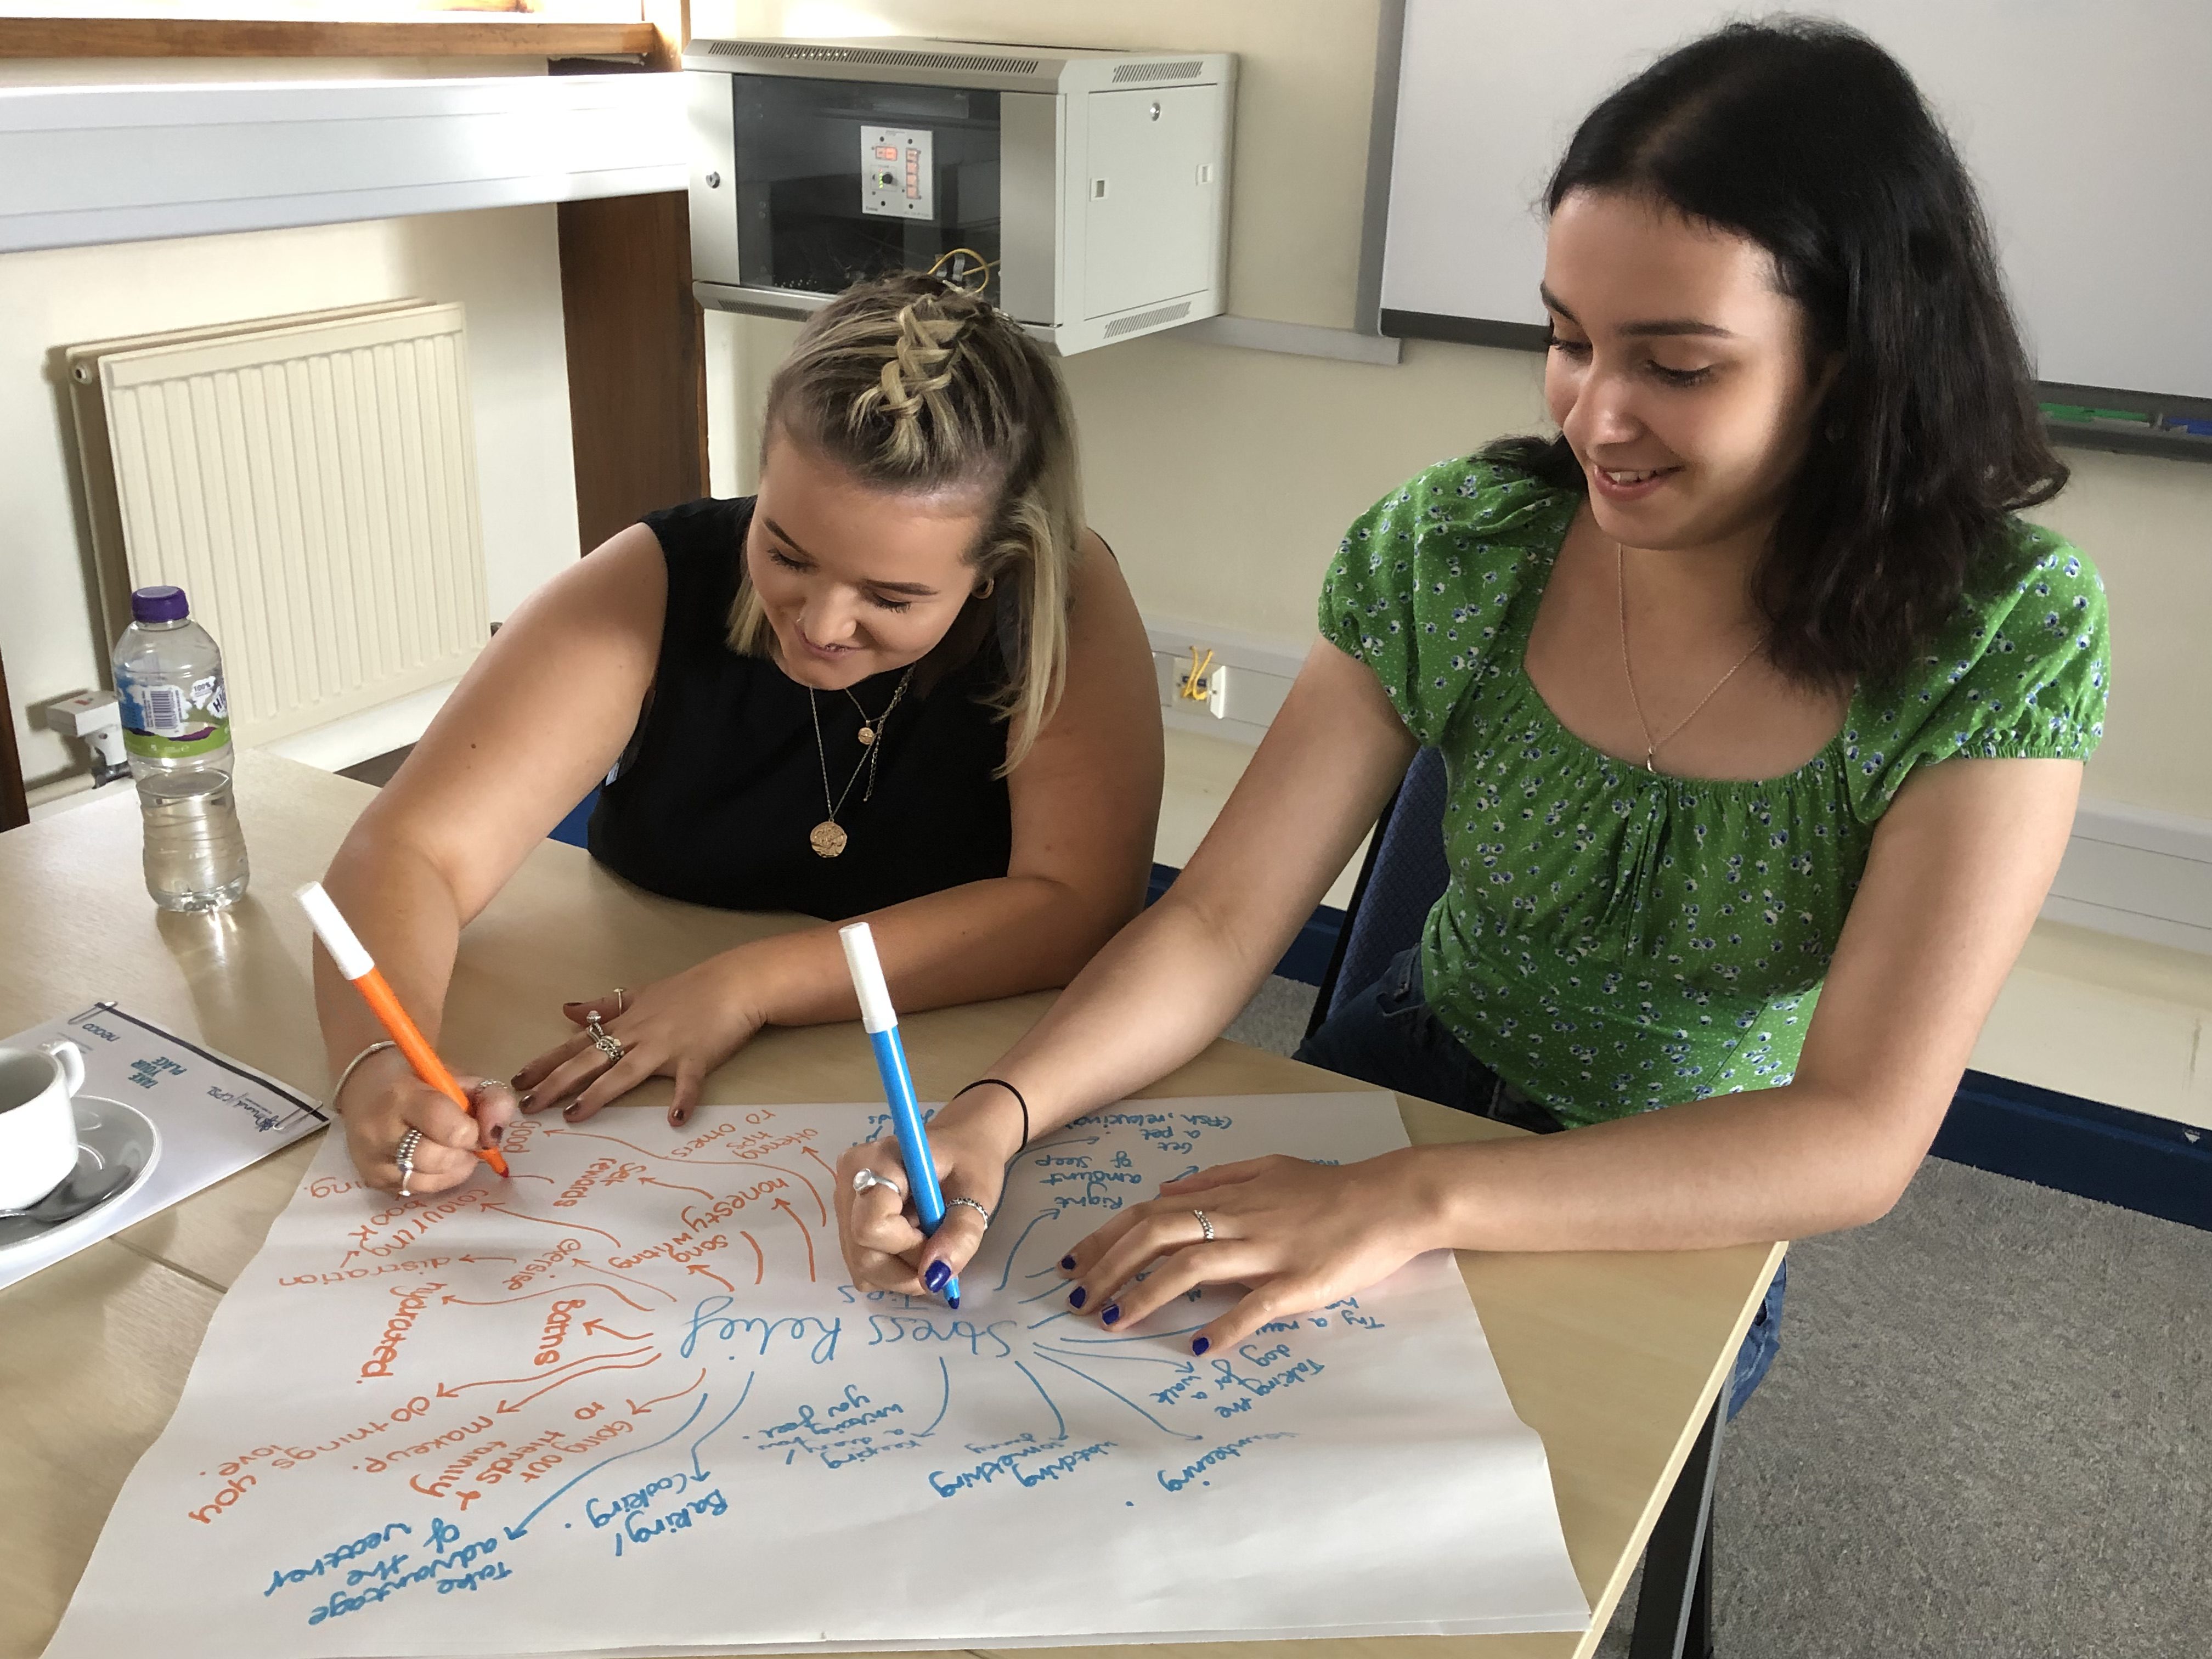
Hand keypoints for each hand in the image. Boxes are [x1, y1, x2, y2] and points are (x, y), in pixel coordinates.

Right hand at [336, 1046, 518, 1197]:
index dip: (473, 1132)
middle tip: (462, 1138)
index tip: (474, 1125)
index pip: (450, 1129)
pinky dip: (435, 1179)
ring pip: (429, 1182)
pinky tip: (432, 1161)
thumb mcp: (458, 1077)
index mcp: (402, 1096)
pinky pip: (417, 1191)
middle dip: (462, 1151)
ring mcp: (372, 1161)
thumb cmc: (418, 1080)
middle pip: (439, 1160)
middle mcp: (380, 1132)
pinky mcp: (372, 1181)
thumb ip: (490, 1097)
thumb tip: (496, 1135)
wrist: (363, 1089)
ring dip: (451, 1168)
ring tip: (448, 1148)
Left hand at [510, 962, 766, 1127]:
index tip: (517, 1080)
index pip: (577, 1045)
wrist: (735, 982)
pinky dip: (683, 1100)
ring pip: (625, 1072)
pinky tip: (675, 1120)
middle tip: (528, 1105)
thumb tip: (567, 1010)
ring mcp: (666, 1047)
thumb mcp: (642, 994)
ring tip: (574, 1115)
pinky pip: (688, 1082)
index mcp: (626, 1023)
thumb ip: (604, 1006)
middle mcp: (639, 1036)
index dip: (546, 1063)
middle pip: (590, 1061)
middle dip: (556, 1084)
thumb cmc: (691, 989)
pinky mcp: (697, 1057)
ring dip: (599, 1094)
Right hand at [833, 1086, 1027, 1298]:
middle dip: (908, 1267)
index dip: (909, 1246)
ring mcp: (844, 1205)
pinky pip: (863, 1266)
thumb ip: (960, 1234)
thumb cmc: (970, 1160)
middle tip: (940, 1247)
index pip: (871, 1227)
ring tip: (929, 1241)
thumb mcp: (977, 1193)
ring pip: (862, 1267)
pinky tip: (913, 1242)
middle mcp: (849, 1182)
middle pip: (863, 1255)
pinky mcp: (847, 1223)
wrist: (959, 1146)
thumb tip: (935, 1277)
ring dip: (903, 1272)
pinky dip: (893, 1268)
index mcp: (875, 1162)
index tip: (938, 1233)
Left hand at [1057, 1150, 1440, 1352]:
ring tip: (1115, 1323)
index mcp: (1228, 1197)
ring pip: (1192, 1268)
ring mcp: (1268, 1252)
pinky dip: (1223, 1327)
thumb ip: (1213, 1180)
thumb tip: (1163, 1190)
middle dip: (1109, 1269)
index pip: (1150, 1214)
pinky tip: (1196, 1348)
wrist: (1390, 1199)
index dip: (1105, 1238)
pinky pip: (1254, 1307)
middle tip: (1078, 1303)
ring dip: (1147, 1295)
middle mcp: (1239, 1221)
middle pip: (1157, 1238)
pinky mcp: (1300, 1283)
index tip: (1071, 1265)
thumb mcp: (1265, 1169)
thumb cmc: (1329, 1188)